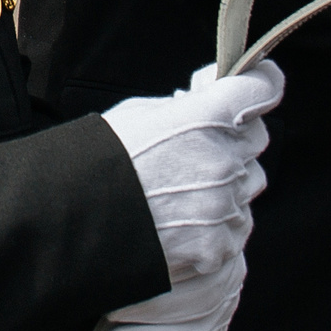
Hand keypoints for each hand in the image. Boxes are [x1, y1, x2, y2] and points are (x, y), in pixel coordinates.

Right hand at [100, 59, 282, 330]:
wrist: (69, 224)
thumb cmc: (97, 161)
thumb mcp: (140, 113)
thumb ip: (186, 107)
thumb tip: (206, 99)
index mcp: (209, 116)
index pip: (262, 89)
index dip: (262, 83)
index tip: (258, 82)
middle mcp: (225, 159)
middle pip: (256, 141)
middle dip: (236, 138)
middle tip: (203, 144)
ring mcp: (224, 207)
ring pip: (248, 187)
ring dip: (227, 183)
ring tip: (183, 190)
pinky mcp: (216, 247)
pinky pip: (234, 228)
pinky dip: (215, 224)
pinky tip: (181, 222)